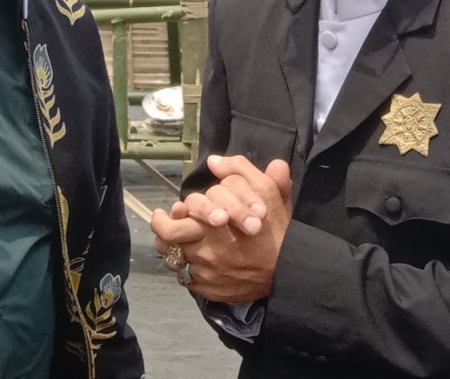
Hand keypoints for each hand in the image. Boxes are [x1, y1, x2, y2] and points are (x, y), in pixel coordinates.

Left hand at [151, 157, 292, 302]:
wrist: (288, 271)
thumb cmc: (275, 229)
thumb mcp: (266, 191)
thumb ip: (241, 170)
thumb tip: (214, 161)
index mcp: (215, 223)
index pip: (182, 211)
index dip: (177, 209)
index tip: (178, 208)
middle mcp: (205, 248)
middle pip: (166, 237)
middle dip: (161, 226)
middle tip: (163, 219)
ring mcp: (205, 272)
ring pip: (172, 258)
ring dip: (171, 247)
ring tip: (174, 239)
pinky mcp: (208, 289)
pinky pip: (185, 278)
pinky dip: (185, 268)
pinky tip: (192, 260)